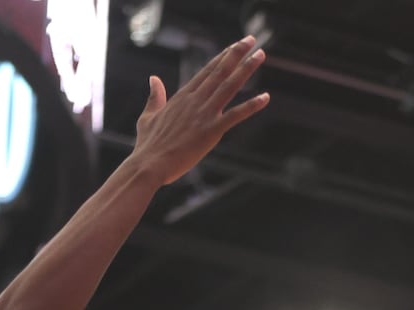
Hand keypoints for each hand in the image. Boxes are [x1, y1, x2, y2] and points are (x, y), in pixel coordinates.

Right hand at [130, 36, 270, 184]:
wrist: (149, 164)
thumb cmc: (148, 145)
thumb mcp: (148, 116)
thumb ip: (154, 97)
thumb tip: (153, 78)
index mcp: (182, 97)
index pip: (206, 72)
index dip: (222, 57)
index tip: (234, 46)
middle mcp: (195, 101)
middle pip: (220, 72)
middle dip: (237, 54)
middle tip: (252, 40)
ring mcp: (204, 114)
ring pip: (229, 86)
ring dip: (246, 69)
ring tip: (260, 55)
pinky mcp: (211, 131)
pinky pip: (236, 115)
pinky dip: (251, 106)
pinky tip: (265, 97)